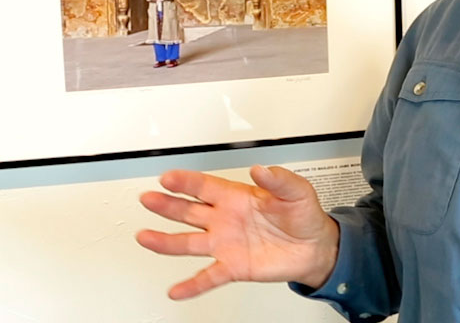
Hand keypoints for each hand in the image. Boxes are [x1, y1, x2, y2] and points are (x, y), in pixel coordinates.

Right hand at [136, 166, 339, 299]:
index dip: (186, 181)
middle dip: (167, 205)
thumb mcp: (297, 191)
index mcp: (236, 197)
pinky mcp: (232, 267)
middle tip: (148, 198)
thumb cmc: (303, 216)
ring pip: (189, 242)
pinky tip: (176, 290)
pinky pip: (208, 276)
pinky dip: (192, 285)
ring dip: (166, 241)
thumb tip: (261, 170)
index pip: (205, 186)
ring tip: (145, 238)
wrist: (314, 247)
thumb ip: (278, 180)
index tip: (168, 178)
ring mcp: (225, 244)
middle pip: (188, 211)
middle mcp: (224, 219)